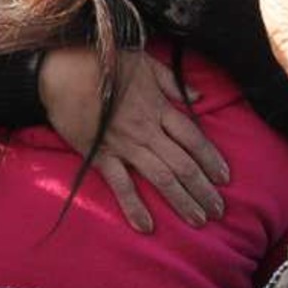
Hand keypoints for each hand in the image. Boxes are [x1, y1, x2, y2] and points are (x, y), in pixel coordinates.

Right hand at [39, 46, 228, 233]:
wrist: (62, 70)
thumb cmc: (103, 61)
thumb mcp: (145, 62)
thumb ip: (172, 82)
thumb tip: (198, 97)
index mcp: (159, 108)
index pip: (193, 138)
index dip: (212, 159)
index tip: (225, 177)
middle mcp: (147, 130)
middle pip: (184, 164)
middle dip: (204, 189)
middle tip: (220, 210)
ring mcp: (124, 145)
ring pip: (161, 178)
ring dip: (182, 201)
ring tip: (199, 220)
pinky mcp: (100, 156)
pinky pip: (121, 185)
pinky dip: (134, 206)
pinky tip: (147, 226)